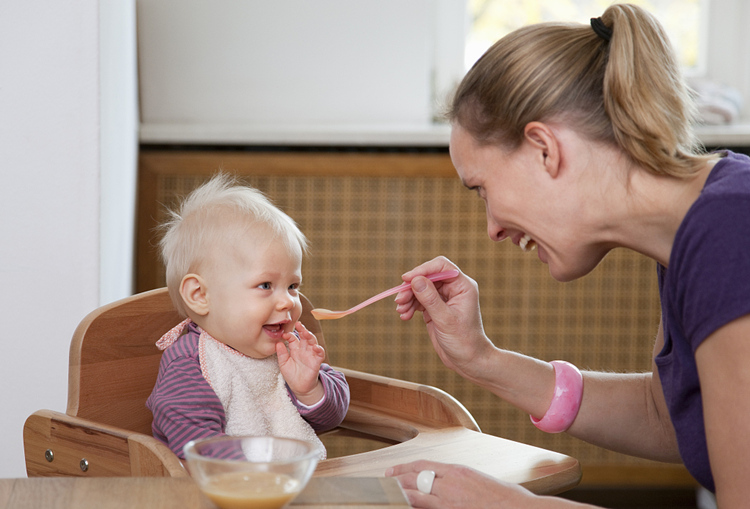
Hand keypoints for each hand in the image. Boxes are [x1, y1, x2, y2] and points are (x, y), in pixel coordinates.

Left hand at [277, 322, 324, 404]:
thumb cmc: (292, 375)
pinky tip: (316, 347)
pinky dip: (319, 350)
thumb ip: (281, 354)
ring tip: (306, 332)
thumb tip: (277, 343)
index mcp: (295, 349)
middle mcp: (304, 350)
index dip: (289, 335)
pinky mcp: (316, 362)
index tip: (284, 334)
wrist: (299, 387)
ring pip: (313, 342)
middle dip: (302, 330)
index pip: (293, 338)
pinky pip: (320, 354)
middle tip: (298, 324)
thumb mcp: (283, 364)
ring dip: (310, 336)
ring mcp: (311, 355)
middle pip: (304, 337)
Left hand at [386, 460, 537, 508]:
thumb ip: (459, 481)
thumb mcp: (479, 480)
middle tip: (384, 482)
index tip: (393, 471)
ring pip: (416, 495)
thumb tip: (445, 484)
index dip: (404, 467)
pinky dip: (415, 506)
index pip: (423, 465)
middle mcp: (451, 484)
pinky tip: (405, 506)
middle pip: (415, 478)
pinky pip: (428, 508)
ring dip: (400, 494)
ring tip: (387, 494)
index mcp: (458, 471)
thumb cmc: (507, 498)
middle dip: (397, 480)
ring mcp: (450, 501)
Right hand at [395, 257, 494, 377]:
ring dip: (408, 298)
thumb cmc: (463, 341)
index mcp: (462, 286)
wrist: (468, 361)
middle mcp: (453, 289)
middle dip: (412, 287)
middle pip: (427, 277)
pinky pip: (419, 301)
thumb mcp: (445, 320)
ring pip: (421, 289)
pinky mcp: (435, 308)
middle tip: (399, 300)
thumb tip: (415, 280)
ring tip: (401, 311)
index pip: (441, 266)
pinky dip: (410, 306)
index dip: (423, 270)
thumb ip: (430, 299)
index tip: (406, 278)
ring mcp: (443, 298)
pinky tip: (404, 316)